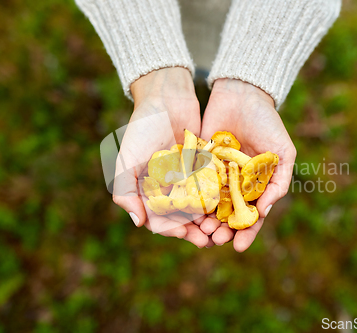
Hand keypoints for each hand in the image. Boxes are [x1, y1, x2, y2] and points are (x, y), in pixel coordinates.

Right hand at [112, 67, 210, 246]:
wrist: (166, 97)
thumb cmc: (142, 128)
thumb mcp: (128, 159)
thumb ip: (126, 191)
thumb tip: (138, 223)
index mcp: (149, 191)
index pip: (160, 218)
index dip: (172, 229)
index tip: (185, 234)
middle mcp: (169, 188)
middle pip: (183, 218)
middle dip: (195, 230)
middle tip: (210, 240)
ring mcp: (188, 178)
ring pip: (200, 207)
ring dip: (209, 220)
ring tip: (222, 229)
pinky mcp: (205, 167)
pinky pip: (213, 188)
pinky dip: (220, 200)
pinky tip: (230, 207)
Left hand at [201, 78, 296, 251]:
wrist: (242, 94)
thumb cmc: (267, 122)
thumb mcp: (283, 151)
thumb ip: (279, 181)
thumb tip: (265, 211)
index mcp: (256, 186)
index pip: (251, 216)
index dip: (246, 233)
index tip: (238, 247)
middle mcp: (235, 185)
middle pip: (227, 215)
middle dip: (221, 230)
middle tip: (214, 239)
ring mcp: (216, 175)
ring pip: (208, 205)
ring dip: (204, 221)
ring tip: (200, 230)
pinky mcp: (198, 163)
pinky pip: (193, 184)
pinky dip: (190, 199)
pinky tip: (185, 210)